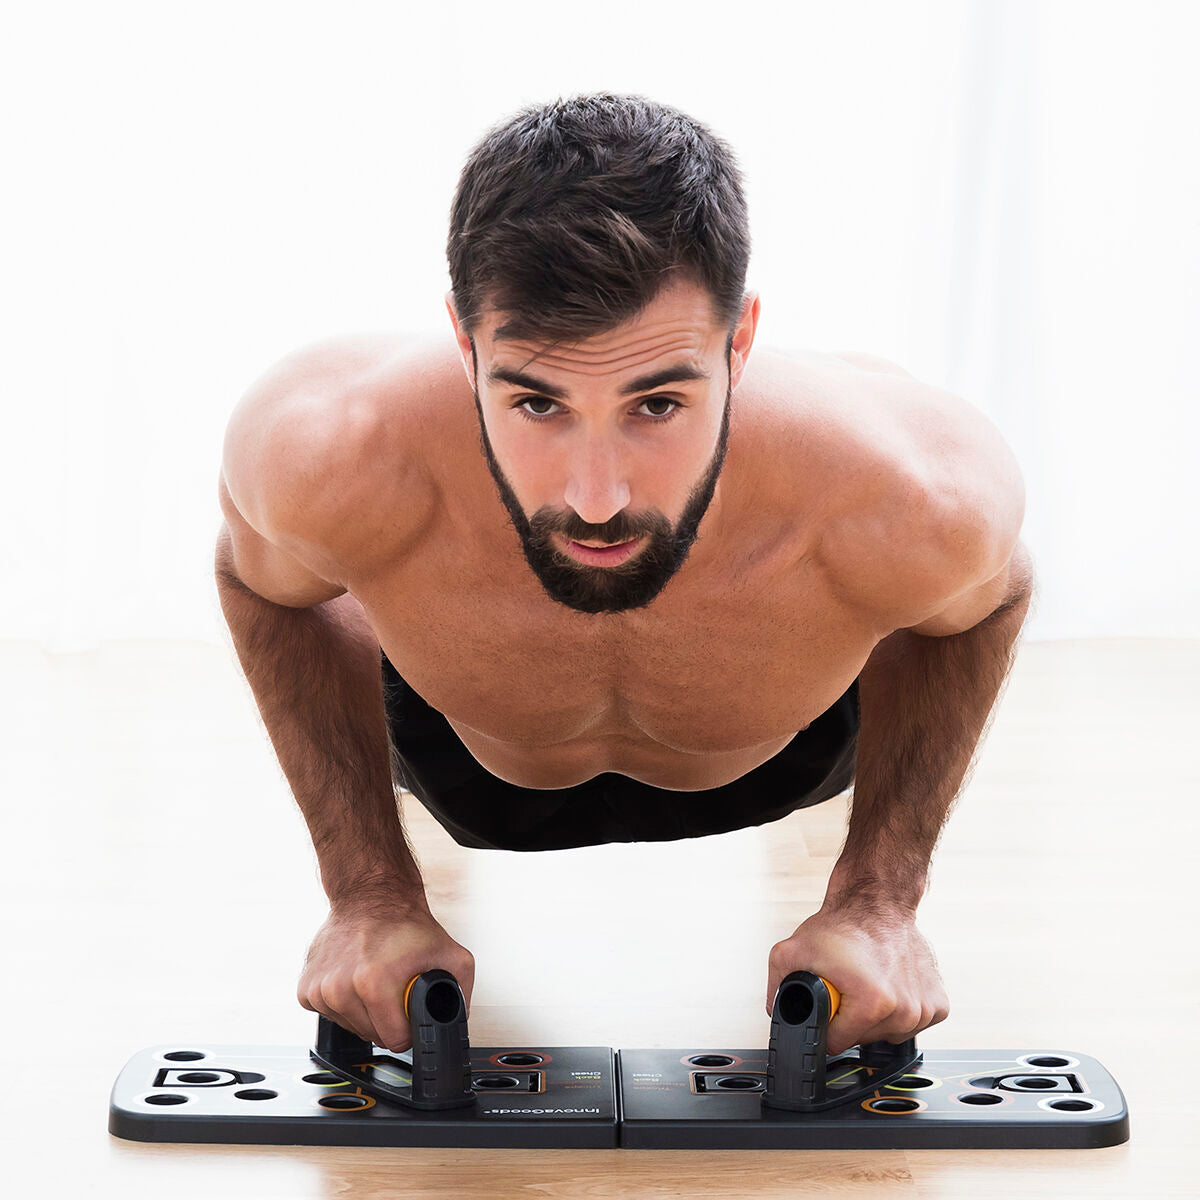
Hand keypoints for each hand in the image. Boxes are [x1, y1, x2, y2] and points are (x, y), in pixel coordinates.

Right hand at [298, 899, 475, 1052]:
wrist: (369, 896)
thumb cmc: (405, 924)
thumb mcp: (451, 955)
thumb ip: (459, 992)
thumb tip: (456, 1021)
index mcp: (374, 983)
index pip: (394, 1040)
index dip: (407, 1027)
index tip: (409, 1008)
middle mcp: (340, 988)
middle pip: (372, 1036)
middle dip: (387, 1019)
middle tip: (393, 988)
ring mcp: (320, 989)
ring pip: (351, 1027)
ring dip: (365, 1012)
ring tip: (374, 981)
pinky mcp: (306, 989)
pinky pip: (329, 1016)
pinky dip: (344, 1005)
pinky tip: (354, 980)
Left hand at [765, 905, 949, 1054]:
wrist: (878, 902)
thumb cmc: (843, 925)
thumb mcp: (791, 952)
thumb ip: (777, 988)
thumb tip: (777, 1013)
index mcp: (872, 1004)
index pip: (836, 1044)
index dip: (826, 1024)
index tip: (828, 1001)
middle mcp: (904, 1011)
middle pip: (863, 1041)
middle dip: (849, 1018)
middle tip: (846, 985)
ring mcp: (925, 1010)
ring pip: (886, 1035)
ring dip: (874, 1016)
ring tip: (866, 983)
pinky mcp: (939, 1005)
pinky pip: (910, 1026)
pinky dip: (898, 1011)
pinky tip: (888, 986)